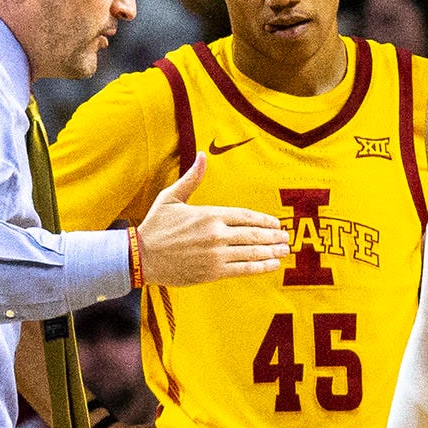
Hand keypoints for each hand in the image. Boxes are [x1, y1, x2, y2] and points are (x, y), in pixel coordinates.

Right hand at [133, 152, 291, 287]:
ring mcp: (216, 254)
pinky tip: (272, 265)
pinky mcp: (212, 272)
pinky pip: (243, 269)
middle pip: (253, 234)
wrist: (141, 257)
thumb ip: (192, 178)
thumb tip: (202, 155)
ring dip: (271, 251)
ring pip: (252, 252)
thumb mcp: (171, 197)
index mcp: (209, 214)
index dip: (264, 220)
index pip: (245, 216)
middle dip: (273, 237)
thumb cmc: (155, 226)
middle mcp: (216, 234)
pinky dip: (260, 267)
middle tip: (286, 238)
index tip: (275, 223)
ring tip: (284, 251)